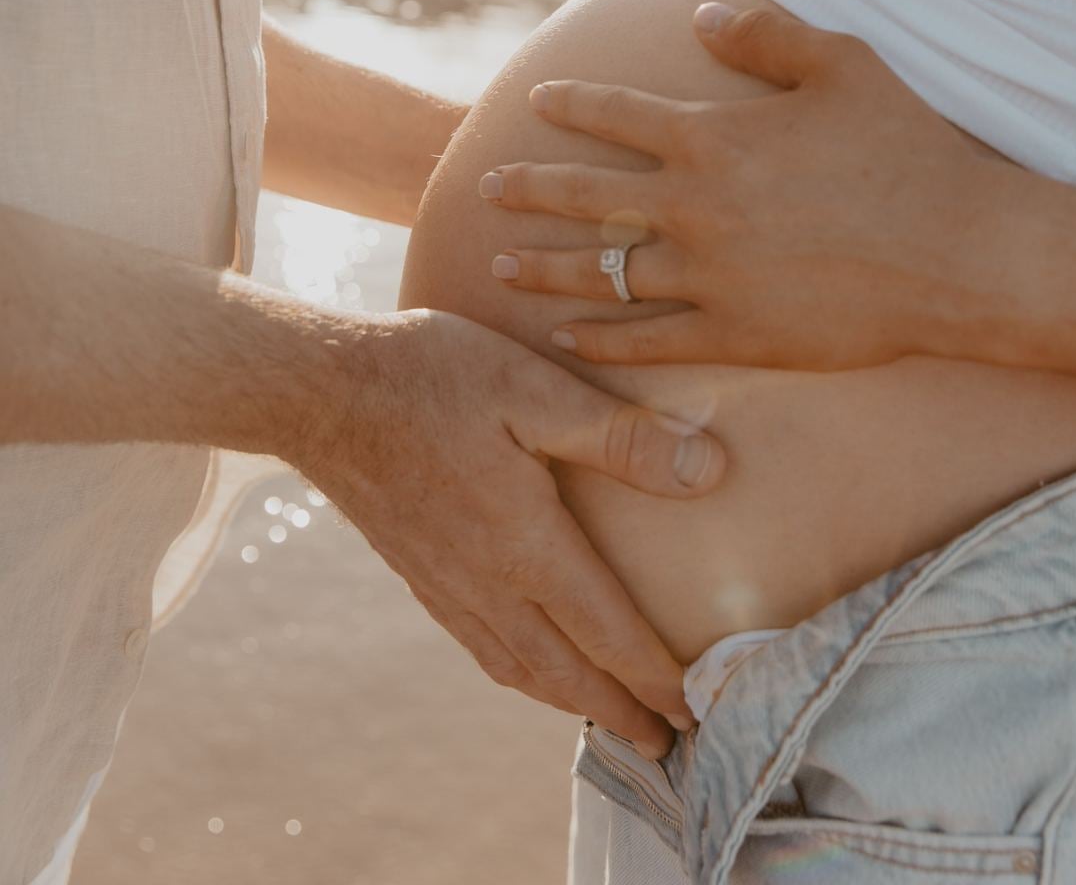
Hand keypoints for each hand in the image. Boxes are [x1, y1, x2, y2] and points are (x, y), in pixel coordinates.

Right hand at [292, 308, 724, 755]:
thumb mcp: (536, 389)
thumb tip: (710, 472)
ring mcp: (446, 581)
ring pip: (518, 666)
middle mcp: (487, 580)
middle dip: (619, 709)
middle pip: (565, 669)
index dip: (655, 676)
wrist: (321, 391)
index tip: (695, 710)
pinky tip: (523, 663)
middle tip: (665, 743)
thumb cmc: (434, 377)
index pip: (608, 631)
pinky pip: (477, 645)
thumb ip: (621, 436)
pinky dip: (517, 673)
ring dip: (569, 699)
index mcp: (526, 543)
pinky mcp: (416, 570)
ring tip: (605, 716)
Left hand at [481, 4, 1007, 370]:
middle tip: (484, 187)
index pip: (616, 115)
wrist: (954, 253)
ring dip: (544, 269)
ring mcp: (706, 276)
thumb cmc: (905, 150)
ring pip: (600, 273)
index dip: (570, 105)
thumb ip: (763, 38)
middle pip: (584, 196)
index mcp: (712, 138)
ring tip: (500, 265)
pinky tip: (568, 338)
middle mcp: (692, 207)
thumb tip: (699, 19)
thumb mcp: (841, 65)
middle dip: (528, 188)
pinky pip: (648, 340)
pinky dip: (602, 339)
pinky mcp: (731, 334)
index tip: (536, 101)